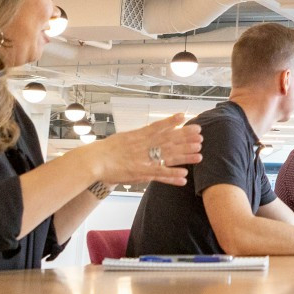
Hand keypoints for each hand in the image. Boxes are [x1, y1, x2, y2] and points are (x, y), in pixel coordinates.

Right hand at [87, 113, 201, 187]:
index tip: (186, 117)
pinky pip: (159, 175)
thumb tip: (152, 128)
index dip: (173, 122)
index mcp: (139, 135)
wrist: (93, 162)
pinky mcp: (140, 173)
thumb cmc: (107, 150)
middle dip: (185, 139)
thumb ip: (139, 134)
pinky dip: (171, 175)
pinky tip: (184, 176)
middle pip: (167, 141)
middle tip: (201, 136)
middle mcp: (142, 145)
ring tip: (199, 155)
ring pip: (167, 157)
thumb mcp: (124, 137)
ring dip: (184, 157)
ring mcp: (142, 159)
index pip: (158, 126)